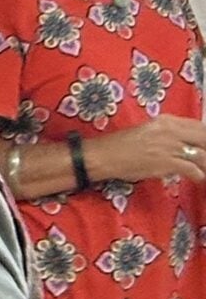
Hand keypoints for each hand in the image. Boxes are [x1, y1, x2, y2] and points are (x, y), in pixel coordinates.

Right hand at [91, 115, 205, 182]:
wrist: (103, 156)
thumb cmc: (121, 145)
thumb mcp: (148, 130)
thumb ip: (168, 133)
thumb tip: (186, 142)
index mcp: (166, 120)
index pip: (199, 125)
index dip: (205, 136)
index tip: (204, 144)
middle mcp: (171, 130)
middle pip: (204, 138)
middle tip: (205, 158)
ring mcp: (169, 146)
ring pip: (202, 154)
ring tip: (205, 169)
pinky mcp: (166, 162)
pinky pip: (192, 169)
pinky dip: (198, 175)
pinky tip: (198, 178)